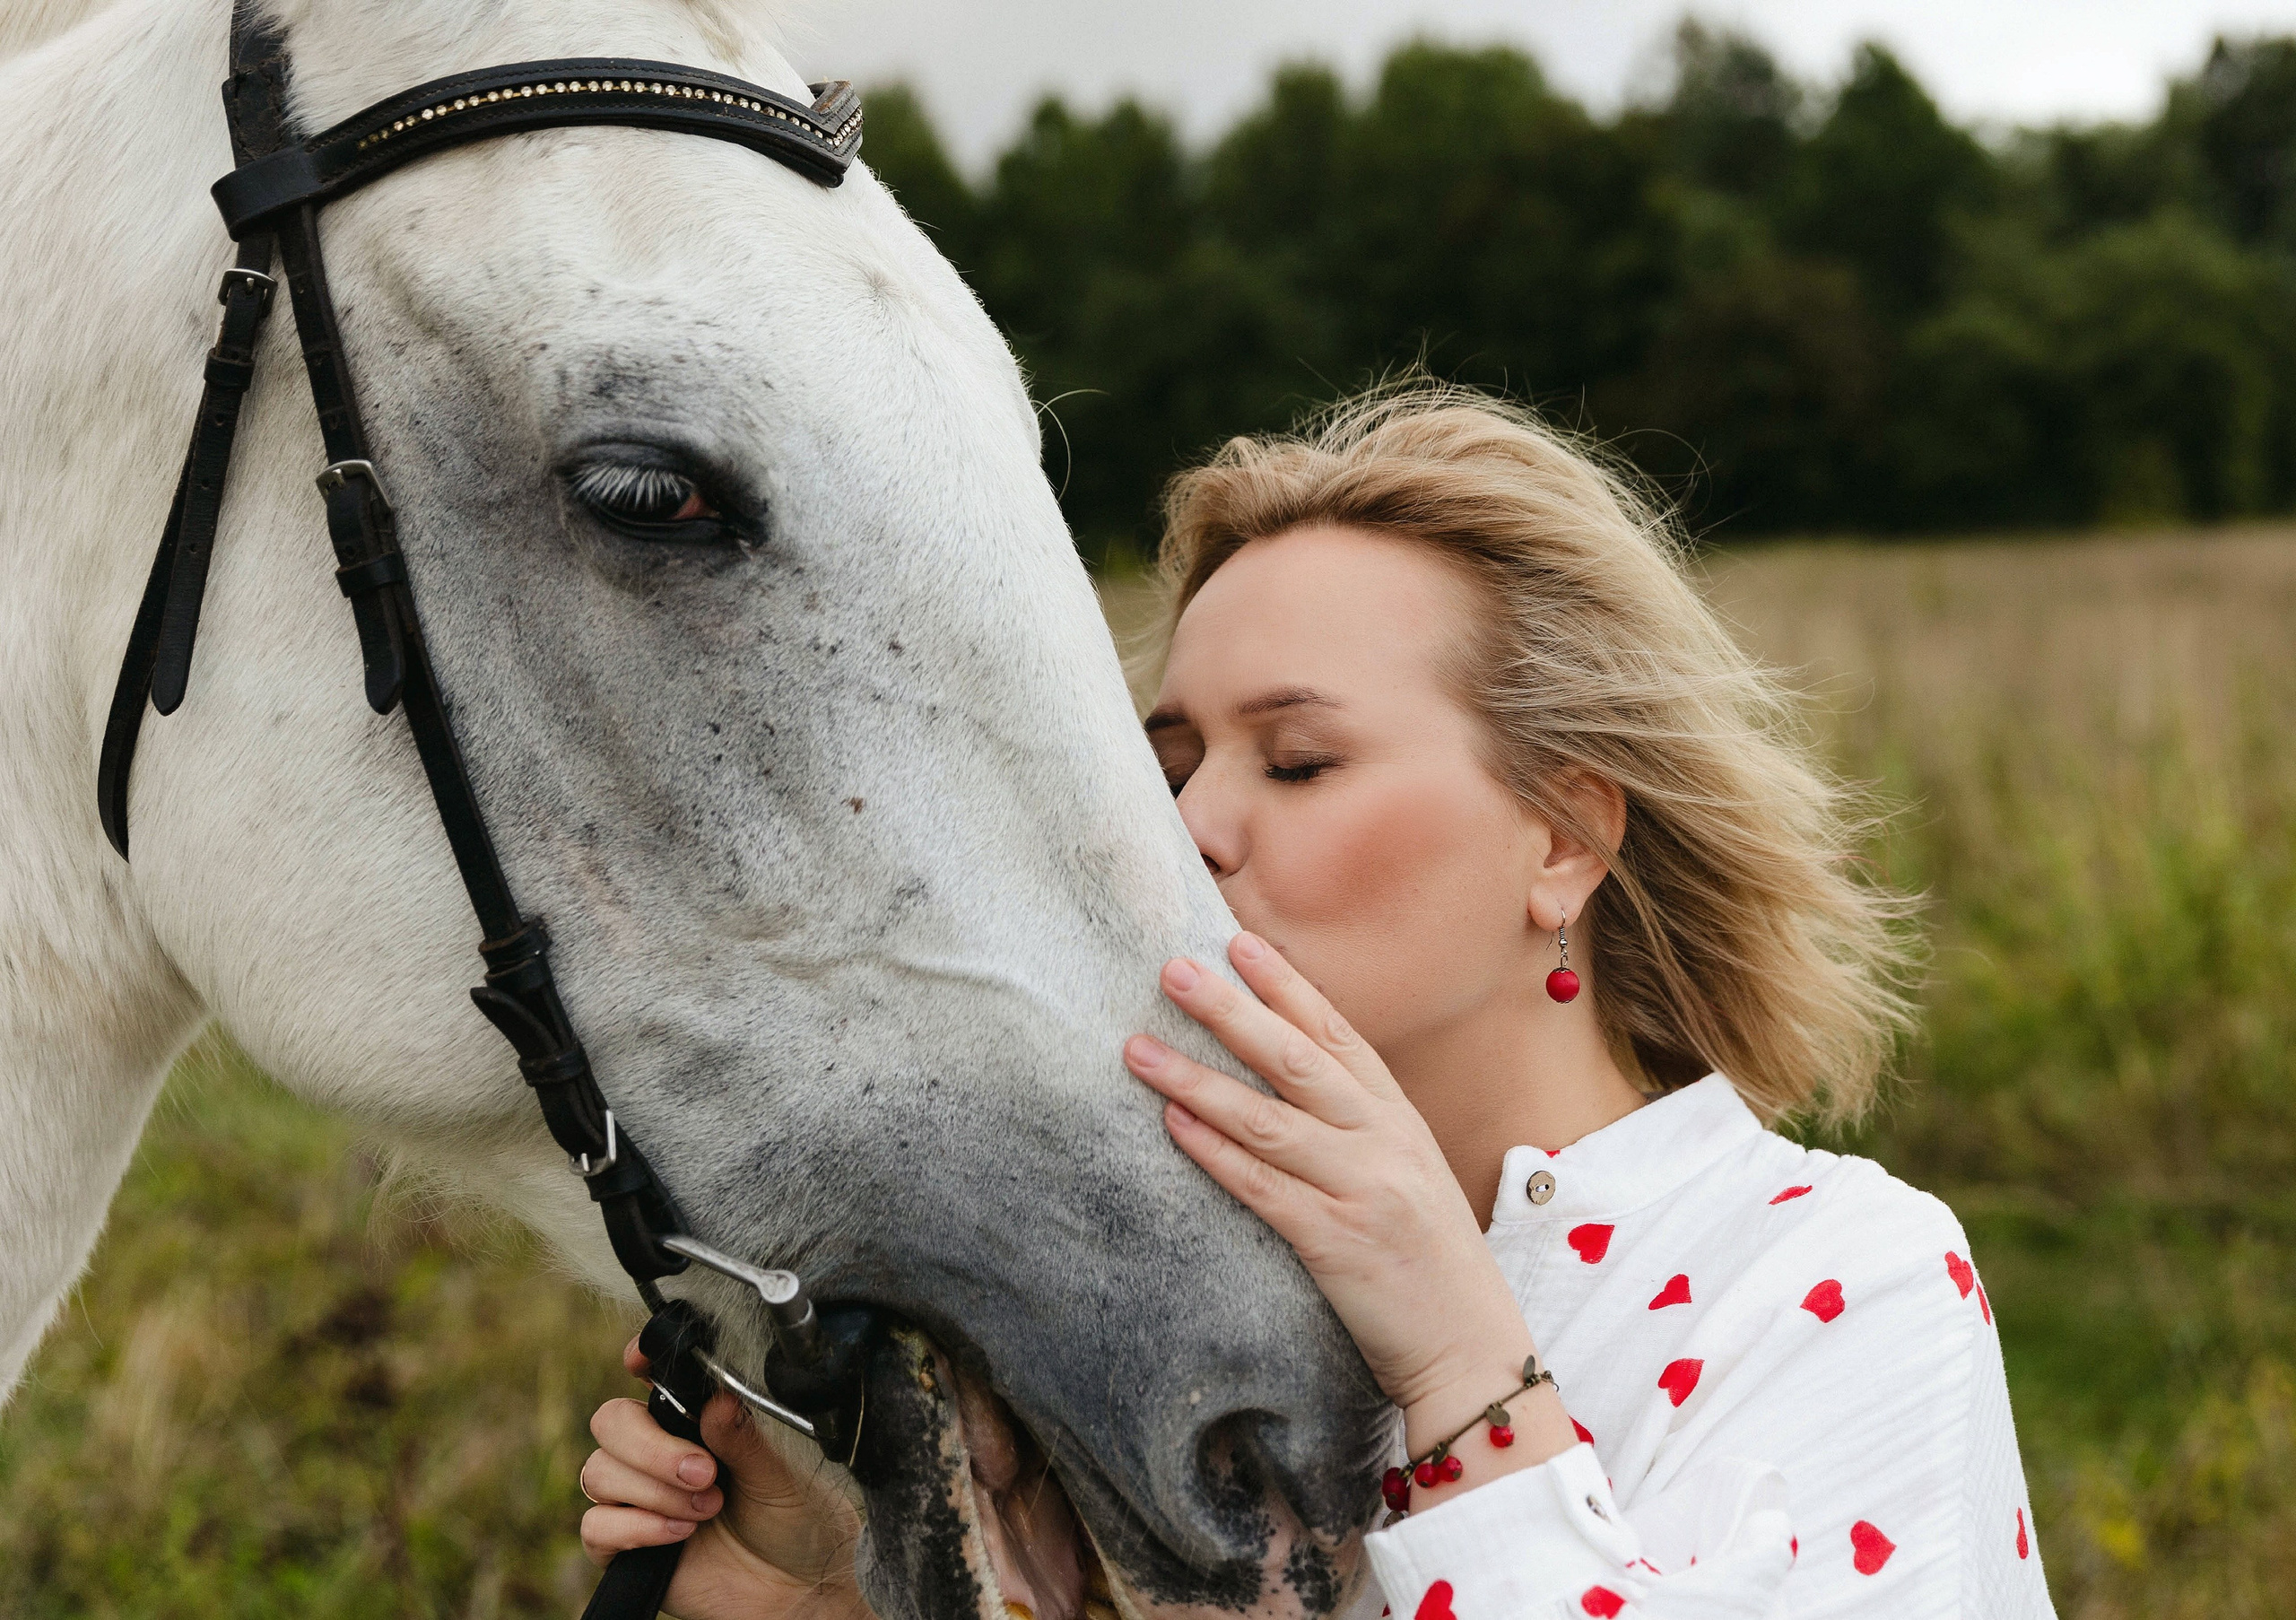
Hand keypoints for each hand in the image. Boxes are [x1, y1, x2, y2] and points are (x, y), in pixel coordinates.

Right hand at [580, 1336, 869, 1619]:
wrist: (798, 1590)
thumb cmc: (799, 1520)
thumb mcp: (785, 1472)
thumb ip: (747, 1436)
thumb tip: (717, 1400)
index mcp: (699, 1419)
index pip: (653, 1376)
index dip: (640, 1360)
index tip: (639, 1362)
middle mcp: (661, 1451)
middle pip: (610, 1421)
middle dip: (651, 1446)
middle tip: (703, 1472)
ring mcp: (639, 1498)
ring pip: (598, 1472)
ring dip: (654, 1490)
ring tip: (708, 1507)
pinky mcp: (626, 1546)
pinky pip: (596, 1527)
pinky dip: (636, 1528)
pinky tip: (681, 1533)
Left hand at [1124, 934, 1575, 1471]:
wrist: (1473, 1351)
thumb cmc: (1431, 1263)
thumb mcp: (1409, 1175)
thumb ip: (1360, 1128)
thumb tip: (1290, 1085)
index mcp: (1399, 1119)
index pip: (1336, 1034)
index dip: (1285, 986)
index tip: (1237, 942)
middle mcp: (1383, 1142)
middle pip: (1295, 1059)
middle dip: (1229, 1010)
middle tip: (1172, 970)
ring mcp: (1361, 1189)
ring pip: (1266, 1118)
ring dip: (1197, 1078)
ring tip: (1139, 1049)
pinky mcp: (1336, 1242)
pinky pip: (1263, 1187)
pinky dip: (1215, 1151)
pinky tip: (1173, 1123)